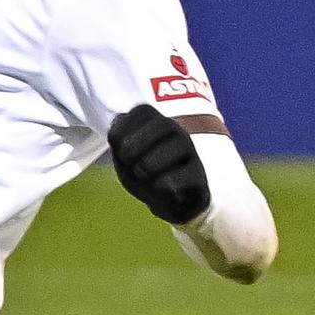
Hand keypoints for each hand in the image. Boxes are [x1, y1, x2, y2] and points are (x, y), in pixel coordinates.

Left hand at [105, 105, 208, 221]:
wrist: (168, 203)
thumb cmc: (143, 175)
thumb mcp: (123, 157)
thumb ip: (118, 139)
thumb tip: (119, 123)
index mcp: (158, 125)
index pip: (143, 110)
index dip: (122, 128)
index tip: (117, 147)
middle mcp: (179, 135)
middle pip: (164, 124)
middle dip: (136, 144)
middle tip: (127, 160)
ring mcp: (192, 155)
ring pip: (179, 146)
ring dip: (149, 164)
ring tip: (142, 174)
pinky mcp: (198, 178)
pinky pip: (185, 176)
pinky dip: (164, 183)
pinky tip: (158, 187)